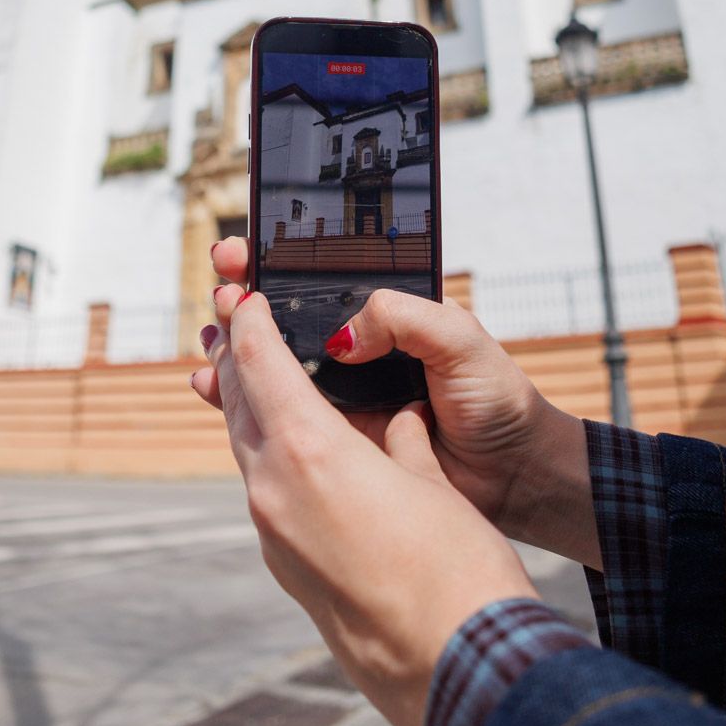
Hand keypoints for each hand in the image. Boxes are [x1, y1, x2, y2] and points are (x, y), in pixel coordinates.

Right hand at [195, 238, 598, 567]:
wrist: (516, 473)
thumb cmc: (497, 399)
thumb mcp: (459, 338)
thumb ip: (403, 319)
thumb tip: (341, 335)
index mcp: (385, 318)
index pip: (320, 280)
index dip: (276, 263)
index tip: (243, 252)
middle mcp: (356, 353)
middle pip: (284, 321)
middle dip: (241, 300)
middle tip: (219, 288)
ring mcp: (341, 398)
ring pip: (271, 367)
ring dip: (232, 349)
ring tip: (209, 336)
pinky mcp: (334, 441)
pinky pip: (278, 416)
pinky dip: (239, 400)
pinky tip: (212, 385)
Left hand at [199, 286, 537, 725]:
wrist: (458, 666)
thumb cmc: (458, 568)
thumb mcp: (430, 479)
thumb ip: (399, 440)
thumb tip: (392, 426)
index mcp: (310, 452)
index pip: (261, 363)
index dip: (251, 322)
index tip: (246, 297)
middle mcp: (274, 490)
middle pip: (240, 405)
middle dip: (240, 360)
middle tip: (239, 325)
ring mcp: (273, 534)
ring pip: (248, 451)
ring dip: (251, 411)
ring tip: (260, 380)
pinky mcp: (286, 568)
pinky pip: (265, 492)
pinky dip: (270, 458)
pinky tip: (294, 454)